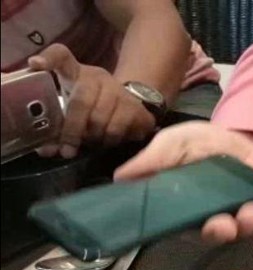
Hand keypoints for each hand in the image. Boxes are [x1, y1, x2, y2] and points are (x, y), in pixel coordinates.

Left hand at [28, 44, 155, 157]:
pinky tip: (108, 141)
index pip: (61, 56)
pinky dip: (109, 141)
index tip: (36, 65)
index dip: (49, 59)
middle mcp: (98, 77)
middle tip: (67, 150)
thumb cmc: (92, 109)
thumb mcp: (72, 113)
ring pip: (100, 119)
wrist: (130, 108)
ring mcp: (119, 90)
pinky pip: (118, 129)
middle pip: (81, 101)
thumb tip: (46, 150)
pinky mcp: (136, 106)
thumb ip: (57, 129)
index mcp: (75, 73)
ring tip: (91, 142)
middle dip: (72, 130)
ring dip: (92, 137)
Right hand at [114, 121, 252, 241]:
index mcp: (190, 210)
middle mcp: (217, 216)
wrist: (233, 133)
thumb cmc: (197, 144)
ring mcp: (244, 210)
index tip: (208, 226)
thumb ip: (150, 161)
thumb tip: (119, 179)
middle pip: (223, 233)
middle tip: (229, 223)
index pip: (193, 229)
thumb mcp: (171, 144)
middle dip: (227, 230)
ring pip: (251, 226)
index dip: (202, 231)